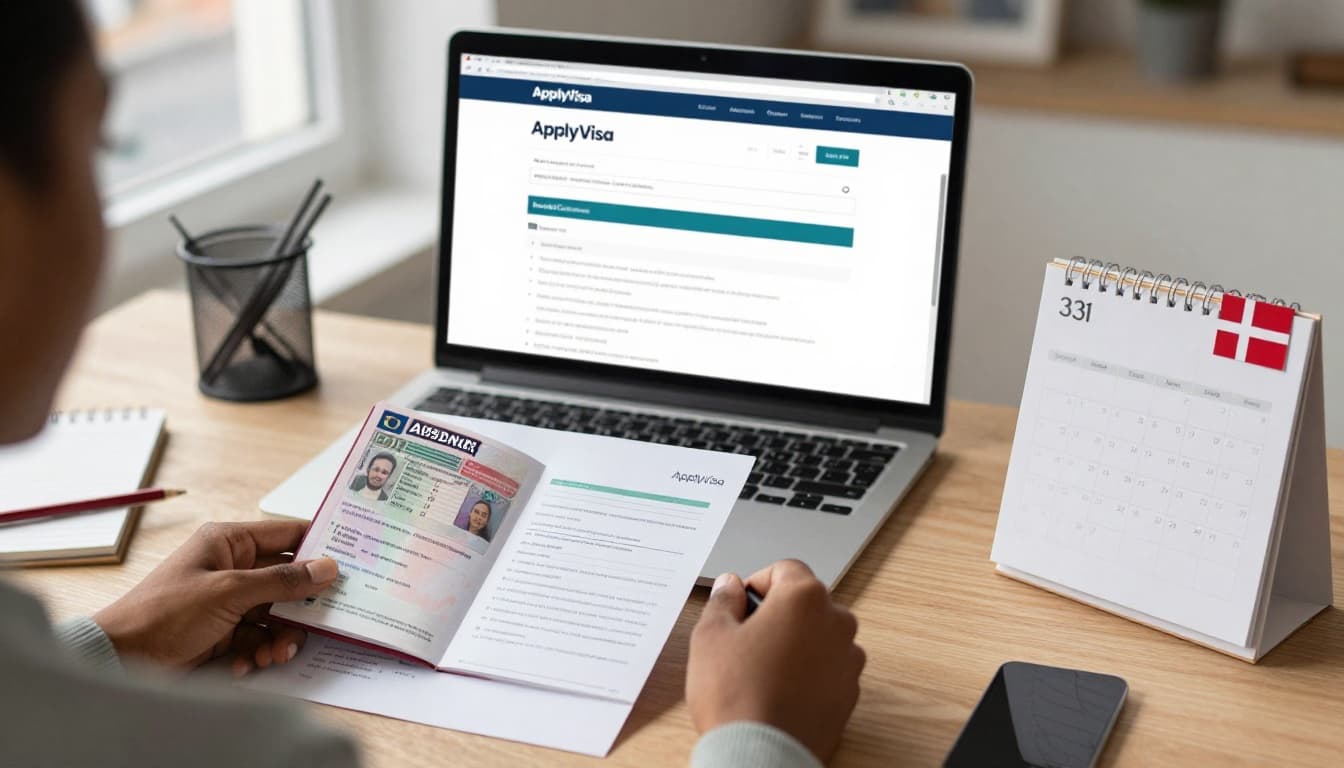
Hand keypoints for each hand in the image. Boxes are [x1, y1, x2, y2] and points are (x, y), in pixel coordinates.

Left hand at [93, 520, 337, 676]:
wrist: (122, 658)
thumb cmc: (165, 612)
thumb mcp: (229, 592)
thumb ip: (282, 581)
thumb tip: (328, 567)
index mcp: (230, 542)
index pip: (288, 535)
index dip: (320, 545)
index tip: (353, 559)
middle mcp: (233, 568)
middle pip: (289, 581)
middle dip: (303, 605)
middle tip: (324, 620)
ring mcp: (231, 602)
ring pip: (279, 614)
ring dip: (282, 636)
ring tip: (275, 652)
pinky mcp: (226, 632)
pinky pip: (261, 638)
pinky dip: (261, 652)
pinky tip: (249, 663)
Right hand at [686, 559, 864, 762]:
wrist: (761, 754)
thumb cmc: (736, 695)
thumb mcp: (710, 636)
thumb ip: (723, 601)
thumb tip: (730, 586)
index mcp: (805, 598)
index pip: (785, 569)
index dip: (757, 583)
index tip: (740, 604)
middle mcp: (836, 622)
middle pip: (806, 602)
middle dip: (778, 613)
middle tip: (745, 639)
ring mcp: (848, 660)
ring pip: (819, 636)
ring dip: (796, 643)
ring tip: (762, 669)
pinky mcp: (850, 693)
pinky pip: (828, 669)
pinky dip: (808, 673)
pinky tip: (780, 691)